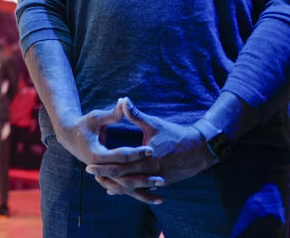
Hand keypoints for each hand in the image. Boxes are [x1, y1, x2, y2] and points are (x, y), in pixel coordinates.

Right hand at [57, 99, 157, 203]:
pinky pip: (124, 188)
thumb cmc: (84, 124)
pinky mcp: (107, 178)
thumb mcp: (95, 117)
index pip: (120, 156)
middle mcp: (99, 168)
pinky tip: (153, 197)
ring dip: (142, 191)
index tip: (152, 149)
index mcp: (96, 154)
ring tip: (161, 193)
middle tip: (161, 176)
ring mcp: (102, 175)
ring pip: (125, 187)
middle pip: (124, 175)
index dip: (136, 153)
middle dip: (143, 177)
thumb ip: (111, 114)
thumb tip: (124, 103)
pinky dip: (138, 193)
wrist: (70, 137)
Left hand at [87, 99, 214, 199]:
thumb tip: (123, 100)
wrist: (200, 150)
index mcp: (147, 159)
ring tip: (101, 183)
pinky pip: (142, 189)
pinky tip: (118, 189)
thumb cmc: (176, 134)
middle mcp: (151, 173)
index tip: (88, 166)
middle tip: (90, 174)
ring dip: (116, 186)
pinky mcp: (162, 183)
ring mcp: (157, 180)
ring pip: (132, 188)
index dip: (103, 168)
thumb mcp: (154, 124)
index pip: (120, 166)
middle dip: (105, 178)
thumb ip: (136, 114)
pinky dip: (129, 189)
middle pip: (123, 180)